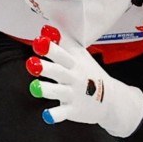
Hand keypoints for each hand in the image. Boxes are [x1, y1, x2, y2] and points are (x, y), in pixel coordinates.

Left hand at [26, 26, 142, 137]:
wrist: (111, 99)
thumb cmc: (89, 74)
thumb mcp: (81, 56)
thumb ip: (64, 42)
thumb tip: (47, 25)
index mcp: (75, 62)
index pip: (63, 52)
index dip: (52, 47)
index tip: (40, 40)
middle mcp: (74, 77)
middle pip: (59, 71)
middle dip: (46, 67)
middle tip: (32, 63)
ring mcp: (74, 94)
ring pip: (59, 91)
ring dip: (47, 89)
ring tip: (35, 87)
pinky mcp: (74, 110)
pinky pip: (63, 113)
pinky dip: (55, 115)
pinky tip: (46, 116)